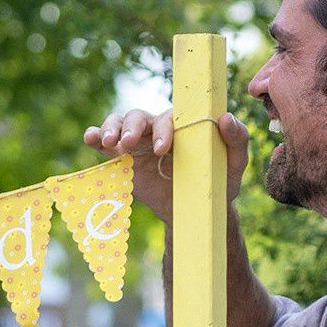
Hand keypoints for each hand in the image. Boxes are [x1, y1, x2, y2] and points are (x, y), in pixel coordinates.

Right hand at [83, 109, 248, 221]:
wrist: (195, 210)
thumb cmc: (218, 181)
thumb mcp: (234, 163)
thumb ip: (237, 140)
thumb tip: (225, 118)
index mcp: (182, 125)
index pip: (169, 118)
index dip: (162, 129)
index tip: (161, 149)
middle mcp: (156, 128)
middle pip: (138, 116)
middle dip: (131, 127)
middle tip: (127, 143)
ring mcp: (137, 142)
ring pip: (119, 123)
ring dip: (110, 128)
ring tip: (106, 142)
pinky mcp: (123, 158)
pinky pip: (105, 143)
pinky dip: (94, 136)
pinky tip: (89, 138)